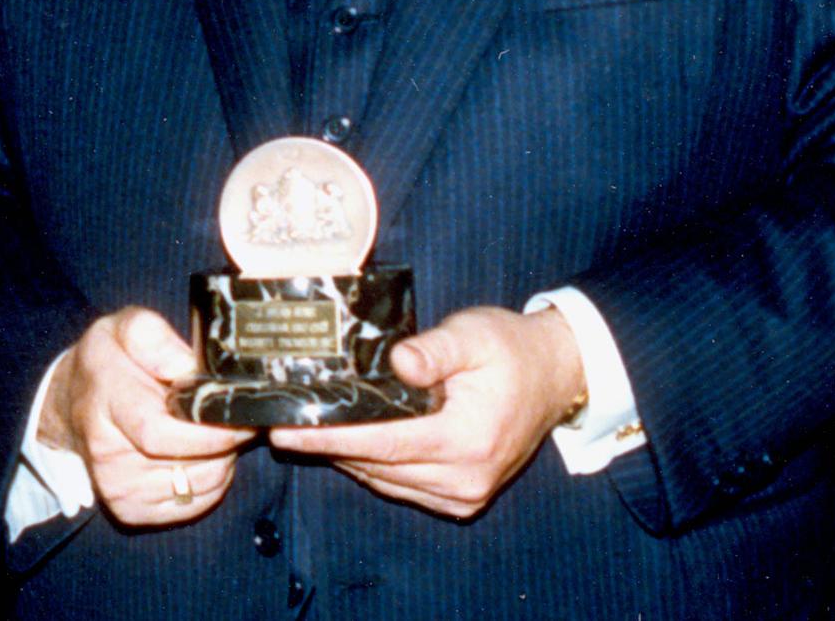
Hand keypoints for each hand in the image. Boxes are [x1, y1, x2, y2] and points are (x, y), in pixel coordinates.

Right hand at [38, 307, 253, 526]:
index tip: (237, 415)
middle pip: (190, 462)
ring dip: (220, 458)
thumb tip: (187, 368)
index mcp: (104, 404)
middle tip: (229, 417)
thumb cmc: (108, 365)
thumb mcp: (122, 329)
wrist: (73, 404)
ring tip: (205, 431)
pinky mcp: (132, 511)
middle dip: (223, 441)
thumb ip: (153, 338)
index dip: (208, 430)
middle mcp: (106, 455)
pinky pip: (197, 503)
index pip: (159, 433)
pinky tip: (195, 455)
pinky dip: (210, 480)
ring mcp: (117, 489)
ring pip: (201, 484)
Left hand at [270, 305, 586, 518]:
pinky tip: (346, 443)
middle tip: (280, 424)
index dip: (330, 438)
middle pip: (377, 466)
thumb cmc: (509, 350)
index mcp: (468, 440)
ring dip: (345, 458)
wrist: (553, 376)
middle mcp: (466, 478)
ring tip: (303, 431)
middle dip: (326, 446)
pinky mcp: (462, 498)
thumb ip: (434, 350)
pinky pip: (401, 487)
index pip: (383, 444)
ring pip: (384, 480)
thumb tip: (397, 361)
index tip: (285, 431)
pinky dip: (372, 467)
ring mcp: (465, 494)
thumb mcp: (473, 335)